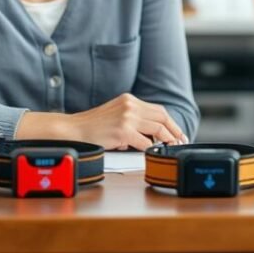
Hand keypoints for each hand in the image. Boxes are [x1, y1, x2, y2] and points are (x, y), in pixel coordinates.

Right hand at [66, 93, 186, 149]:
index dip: (171, 122)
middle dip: (174, 131)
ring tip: (170, 147)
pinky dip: (151, 149)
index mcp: (129, 99)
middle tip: (180, 141)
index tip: (178, 133)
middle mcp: (130, 105)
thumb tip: (153, 135)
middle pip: (162, 117)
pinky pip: (145, 142)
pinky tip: (151, 153)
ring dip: (166, 140)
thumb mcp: (116, 114)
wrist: (74, 129)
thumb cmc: (93, 126)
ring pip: (157, 129)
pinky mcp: (123, 130)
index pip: (158, 110)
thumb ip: (134, 119)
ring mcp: (127, 117)